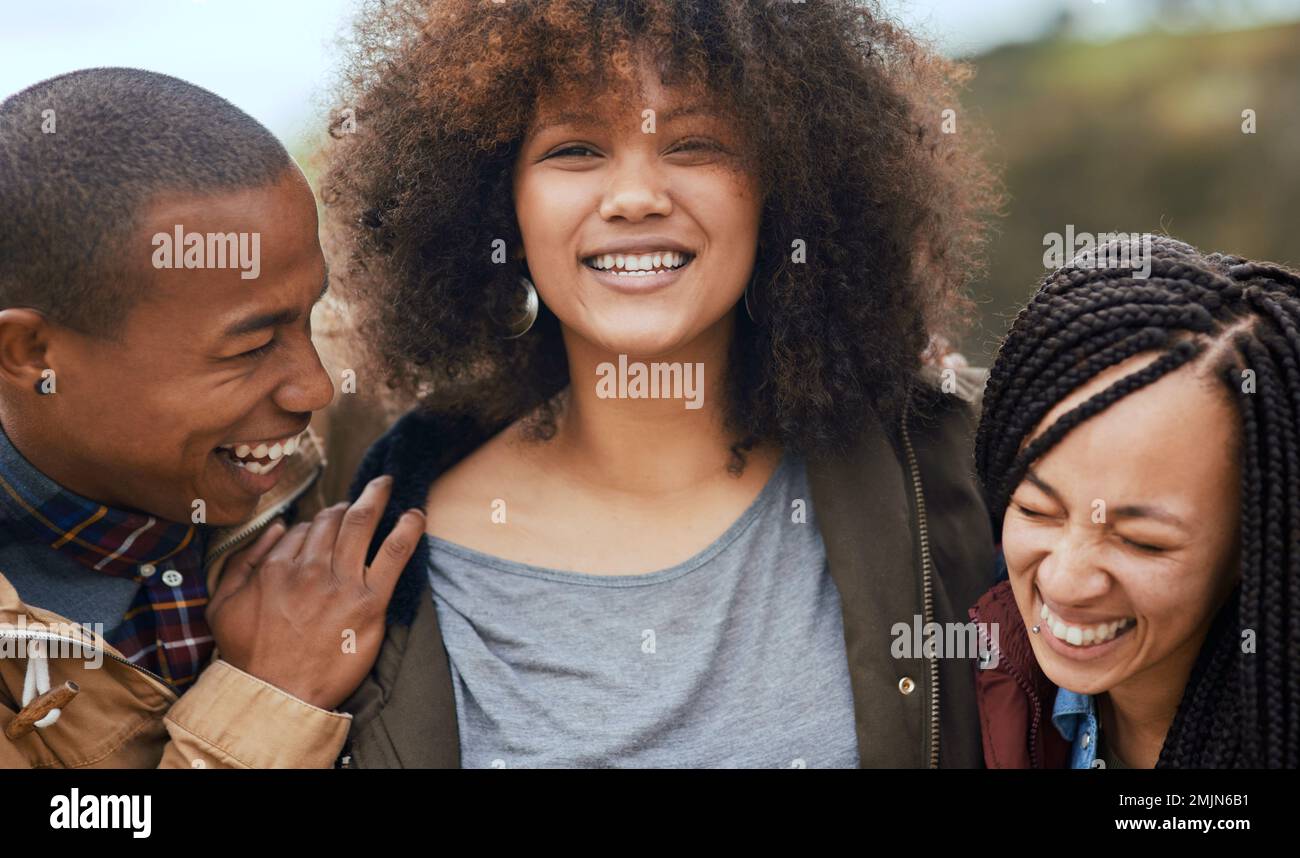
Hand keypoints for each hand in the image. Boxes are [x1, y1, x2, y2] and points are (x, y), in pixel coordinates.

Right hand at [207, 475, 425, 709]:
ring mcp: (341, 584)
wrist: (277, 696)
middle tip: (359, 500)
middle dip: (346, 506)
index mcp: (276, 567)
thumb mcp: (223, 604)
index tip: (327, 526)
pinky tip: (415, 514)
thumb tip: (275, 527)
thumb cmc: (248, 656)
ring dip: (376, 498)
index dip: (316, 526)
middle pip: (332, 521)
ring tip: (387, 485)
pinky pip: (393, 554)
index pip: (302, 530)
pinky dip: (407, 529)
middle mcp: (309, 569)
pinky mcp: (370, 603)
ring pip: (360, 525)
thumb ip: (242, 561)